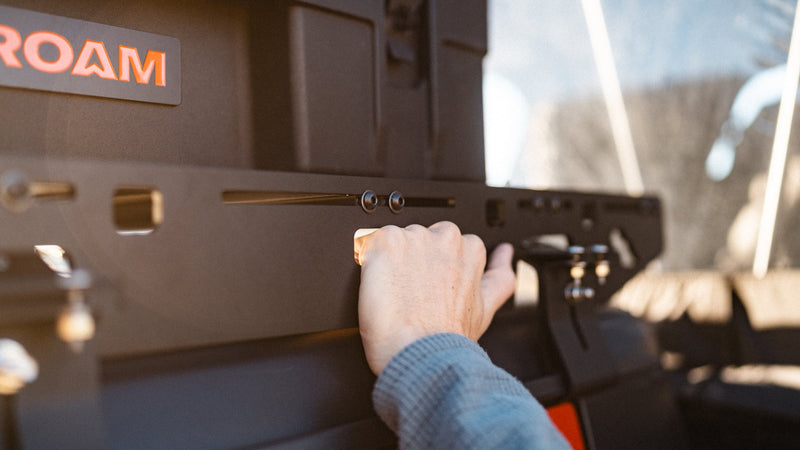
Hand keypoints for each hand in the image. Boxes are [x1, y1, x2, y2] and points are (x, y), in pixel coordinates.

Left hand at [354, 221, 515, 374]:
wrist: (419, 354)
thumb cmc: (447, 338)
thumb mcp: (485, 309)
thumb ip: (500, 276)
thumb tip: (505, 253)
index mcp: (471, 250)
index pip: (448, 242)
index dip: (434, 265)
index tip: (428, 285)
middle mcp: (447, 238)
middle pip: (422, 236)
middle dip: (414, 258)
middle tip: (411, 292)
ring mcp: (417, 238)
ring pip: (397, 239)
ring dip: (391, 261)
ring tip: (394, 294)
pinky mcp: (388, 243)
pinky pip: (371, 241)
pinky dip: (369, 261)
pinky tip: (378, 286)